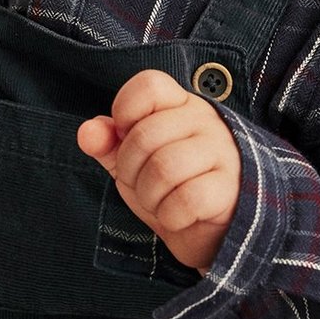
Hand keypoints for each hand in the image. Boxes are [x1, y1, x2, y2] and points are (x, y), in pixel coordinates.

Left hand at [76, 68, 241, 274]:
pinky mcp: (231, 188)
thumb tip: (88, 132)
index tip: (126, 139)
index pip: (149, 85)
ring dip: (149, 196)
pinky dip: (171, 216)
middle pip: (145, 135)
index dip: (124, 112)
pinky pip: (186, 199)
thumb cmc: (170, 187)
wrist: (212, 233)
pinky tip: (178, 216)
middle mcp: (207, 122)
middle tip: (143, 184)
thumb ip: (107, 143)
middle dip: (130, 170)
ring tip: (160, 201)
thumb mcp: (131, 162)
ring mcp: (223, 153)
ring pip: (164, 168)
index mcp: (181, 105)